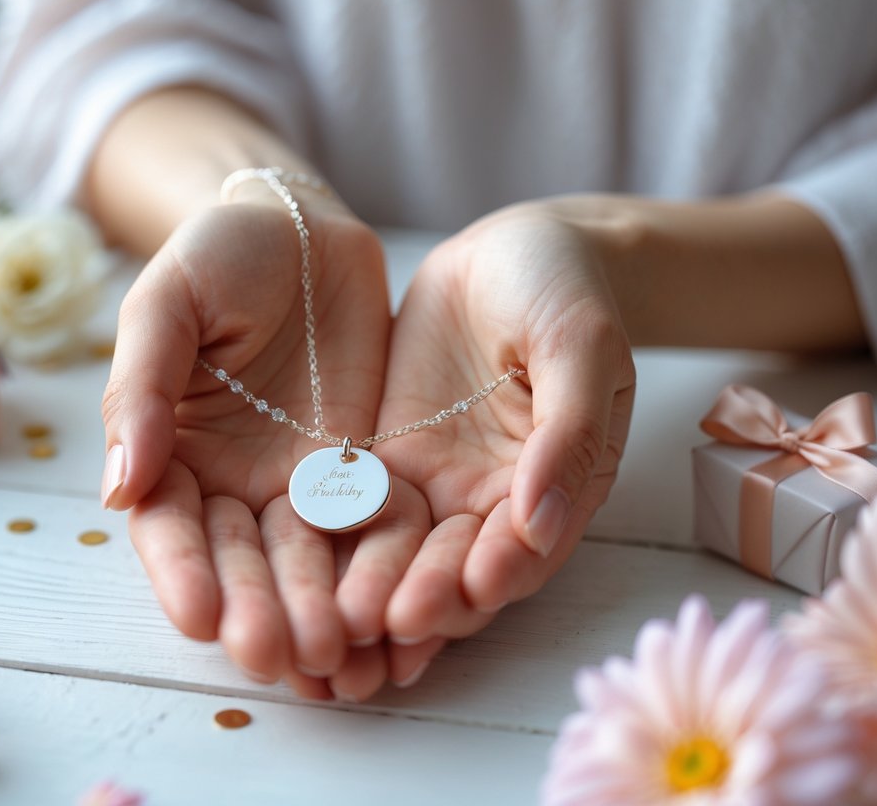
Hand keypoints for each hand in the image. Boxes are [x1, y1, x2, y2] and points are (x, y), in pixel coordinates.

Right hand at [100, 195, 391, 683]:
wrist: (301, 227)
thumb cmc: (217, 254)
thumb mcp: (165, 303)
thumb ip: (141, 388)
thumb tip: (119, 488)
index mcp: (171, 451)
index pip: (170, 527)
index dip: (181, 573)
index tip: (199, 616)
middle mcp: (233, 482)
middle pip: (242, 558)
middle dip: (256, 608)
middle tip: (279, 655)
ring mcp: (300, 481)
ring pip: (308, 558)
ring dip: (319, 608)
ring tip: (337, 654)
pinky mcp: (362, 470)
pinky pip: (372, 524)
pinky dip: (378, 569)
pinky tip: (390, 613)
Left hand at [359, 201, 635, 659]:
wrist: (514, 249)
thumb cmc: (566, 291)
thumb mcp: (580, 347)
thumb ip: (569, 431)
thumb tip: (540, 523)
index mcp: (558, 486)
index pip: (525, 550)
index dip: (497, 574)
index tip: (467, 593)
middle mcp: (492, 500)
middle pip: (456, 569)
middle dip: (424, 601)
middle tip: (381, 626)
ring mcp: (436, 483)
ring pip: (401, 554)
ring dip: (372, 593)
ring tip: (334, 627)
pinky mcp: (386, 461)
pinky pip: (356, 510)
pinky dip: (334, 547)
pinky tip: (296, 573)